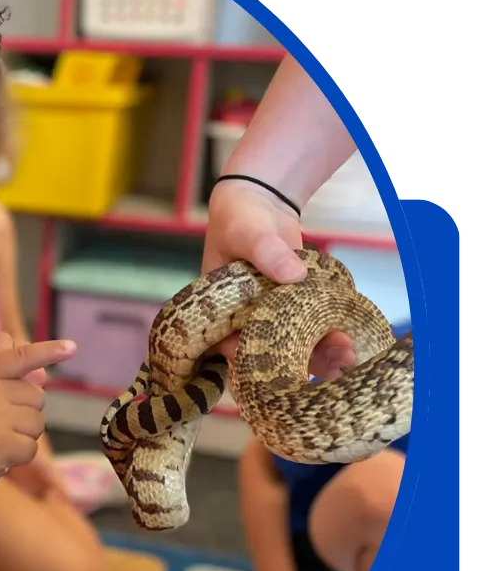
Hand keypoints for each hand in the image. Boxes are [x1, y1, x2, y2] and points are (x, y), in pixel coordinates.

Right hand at [204, 179, 355, 379]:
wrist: (261, 202)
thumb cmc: (238, 220)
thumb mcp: (247, 232)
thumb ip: (267, 252)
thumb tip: (295, 275)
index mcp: (221, 313)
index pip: (232, 346)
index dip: (255, 361)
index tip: (284, 367)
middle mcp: (245, 321)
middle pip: (270, 351)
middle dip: (299, 363)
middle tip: (330, 368)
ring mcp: (273, 316)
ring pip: (294, 344)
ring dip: (320, 354)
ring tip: (347, 359)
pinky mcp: (297, 307)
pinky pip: (312, 327)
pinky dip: (330, 336)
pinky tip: (351, 343)